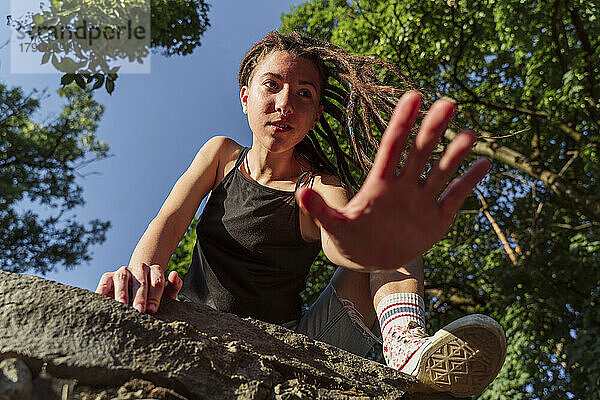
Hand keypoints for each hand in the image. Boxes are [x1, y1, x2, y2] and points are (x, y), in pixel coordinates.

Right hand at [95, 263, 182, 312]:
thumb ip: (174, 286)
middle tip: (139, 311)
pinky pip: (105, 280)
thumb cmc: (154, 296)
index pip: (157, 280)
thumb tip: (174, 274)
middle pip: (140, 280)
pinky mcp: (109, 276)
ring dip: (122, 292)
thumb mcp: (167, 294)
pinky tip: (101, 299)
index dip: (155, 295)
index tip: (152, 310)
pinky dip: (102, 288)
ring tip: (122, 306)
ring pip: (122, 278)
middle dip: (140, 296)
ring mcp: (124, 271)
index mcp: (155, 271)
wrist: (136, 291)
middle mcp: (139, 268)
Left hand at [296, 91, 489, 270]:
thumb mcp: (335, 226)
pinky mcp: (436, 218)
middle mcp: (403, 186)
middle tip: (447, 103)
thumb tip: (301, 192)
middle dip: (432, 129)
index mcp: (379, 183)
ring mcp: (421, 201)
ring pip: (439, 171)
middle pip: (419, 152)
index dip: (402, 123)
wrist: (368, 258)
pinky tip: (484, 165)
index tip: (414, 96)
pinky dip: (468, 182)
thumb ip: (320, 210)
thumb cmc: (349, 238)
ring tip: (469, 135)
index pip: (391, 147)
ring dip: (454, 154)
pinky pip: (454, 197)